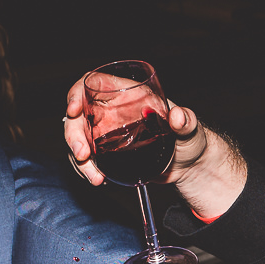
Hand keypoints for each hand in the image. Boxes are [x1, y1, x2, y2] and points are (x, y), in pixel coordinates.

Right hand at [61, 80, 247, 220]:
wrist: (189, 167)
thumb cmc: (191, 139)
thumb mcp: (190, 129)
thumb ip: (186, 121)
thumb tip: (178, 116)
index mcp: (128, 95)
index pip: (93, 84)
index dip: (77, 93)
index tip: (74, 110)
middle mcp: (113, 112)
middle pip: (79, 115)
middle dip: (73, 134)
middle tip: (82, 155)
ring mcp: (107, 133)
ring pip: (79, 139)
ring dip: (78, 158)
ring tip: (94, 177)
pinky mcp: (107, 153)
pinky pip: (87, 158)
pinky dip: (86, 169)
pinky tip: (98, 179)